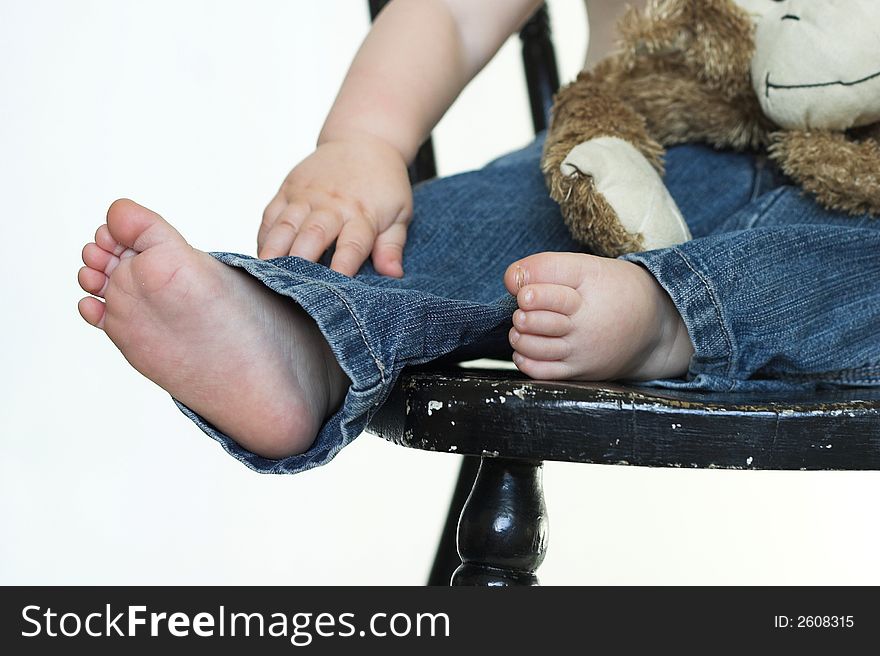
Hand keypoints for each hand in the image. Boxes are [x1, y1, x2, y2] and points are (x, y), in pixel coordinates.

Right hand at [259, 135, 412, 276]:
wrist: (363, 140)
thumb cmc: (384, 185)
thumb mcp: (400, 213)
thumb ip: (392, 246)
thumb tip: (393, 274)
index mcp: (362, 214)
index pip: (352, 246)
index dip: (343, 267)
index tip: (334, 287)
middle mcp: (332, 204)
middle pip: (313, 235)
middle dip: (300, 261)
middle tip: (289, 286)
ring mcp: (307, 195)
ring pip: (286, 225)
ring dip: (274, 250)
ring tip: (265, 273)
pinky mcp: (289, 187)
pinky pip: (271, 215)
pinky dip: (264, 236)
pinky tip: (260, 255)